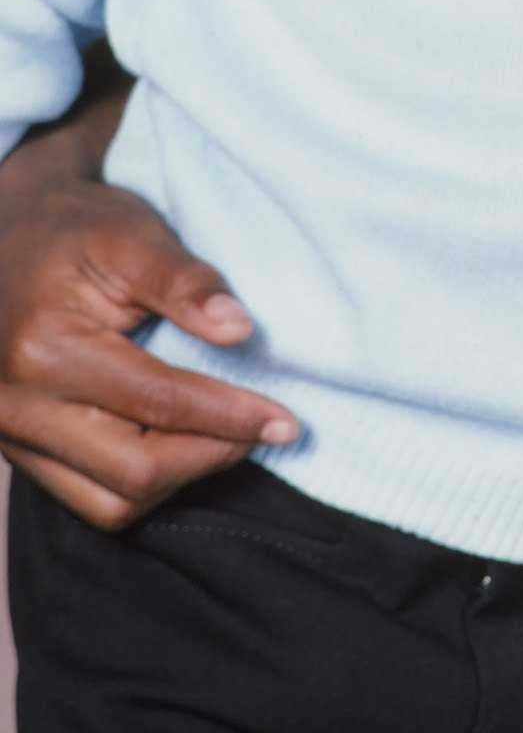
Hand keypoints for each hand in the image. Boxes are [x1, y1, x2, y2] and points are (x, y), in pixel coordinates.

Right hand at [0, 113, 297, 528]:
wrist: (9, 234)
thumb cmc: (76, 228)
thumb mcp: (131, 233)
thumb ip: (185, 280)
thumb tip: (240, 329)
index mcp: (44, 350)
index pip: (155, 402)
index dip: (228, 416)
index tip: (285, 421)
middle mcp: (17, 407)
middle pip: (132, 472)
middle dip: (212, 456)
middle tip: (266, 432)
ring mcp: (11, 436)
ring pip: (110, 503)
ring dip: (180, 479)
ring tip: (228, 439)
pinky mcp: (19, 449)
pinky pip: (88, 498)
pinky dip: (144, 485)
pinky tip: (185, 447)